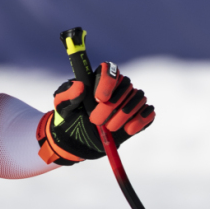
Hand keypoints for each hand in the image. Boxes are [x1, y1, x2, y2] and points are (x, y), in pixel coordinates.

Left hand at [37, 62, 153, 164]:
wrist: (80, 139)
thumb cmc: (71, 116)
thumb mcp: (62, 105)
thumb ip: (68, 94)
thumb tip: (80, 86)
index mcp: (100, 79)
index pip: (110, 69)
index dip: (108, 82)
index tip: (99, 99)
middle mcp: (118, 86)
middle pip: (125, 86)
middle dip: (111, 106)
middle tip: (96, 121)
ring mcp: (131, 99)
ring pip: (137, 98)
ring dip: (123, 115)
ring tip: (109, 128)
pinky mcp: (140, 114)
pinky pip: (148, 112)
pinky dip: (139, 120)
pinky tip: (127, 129)